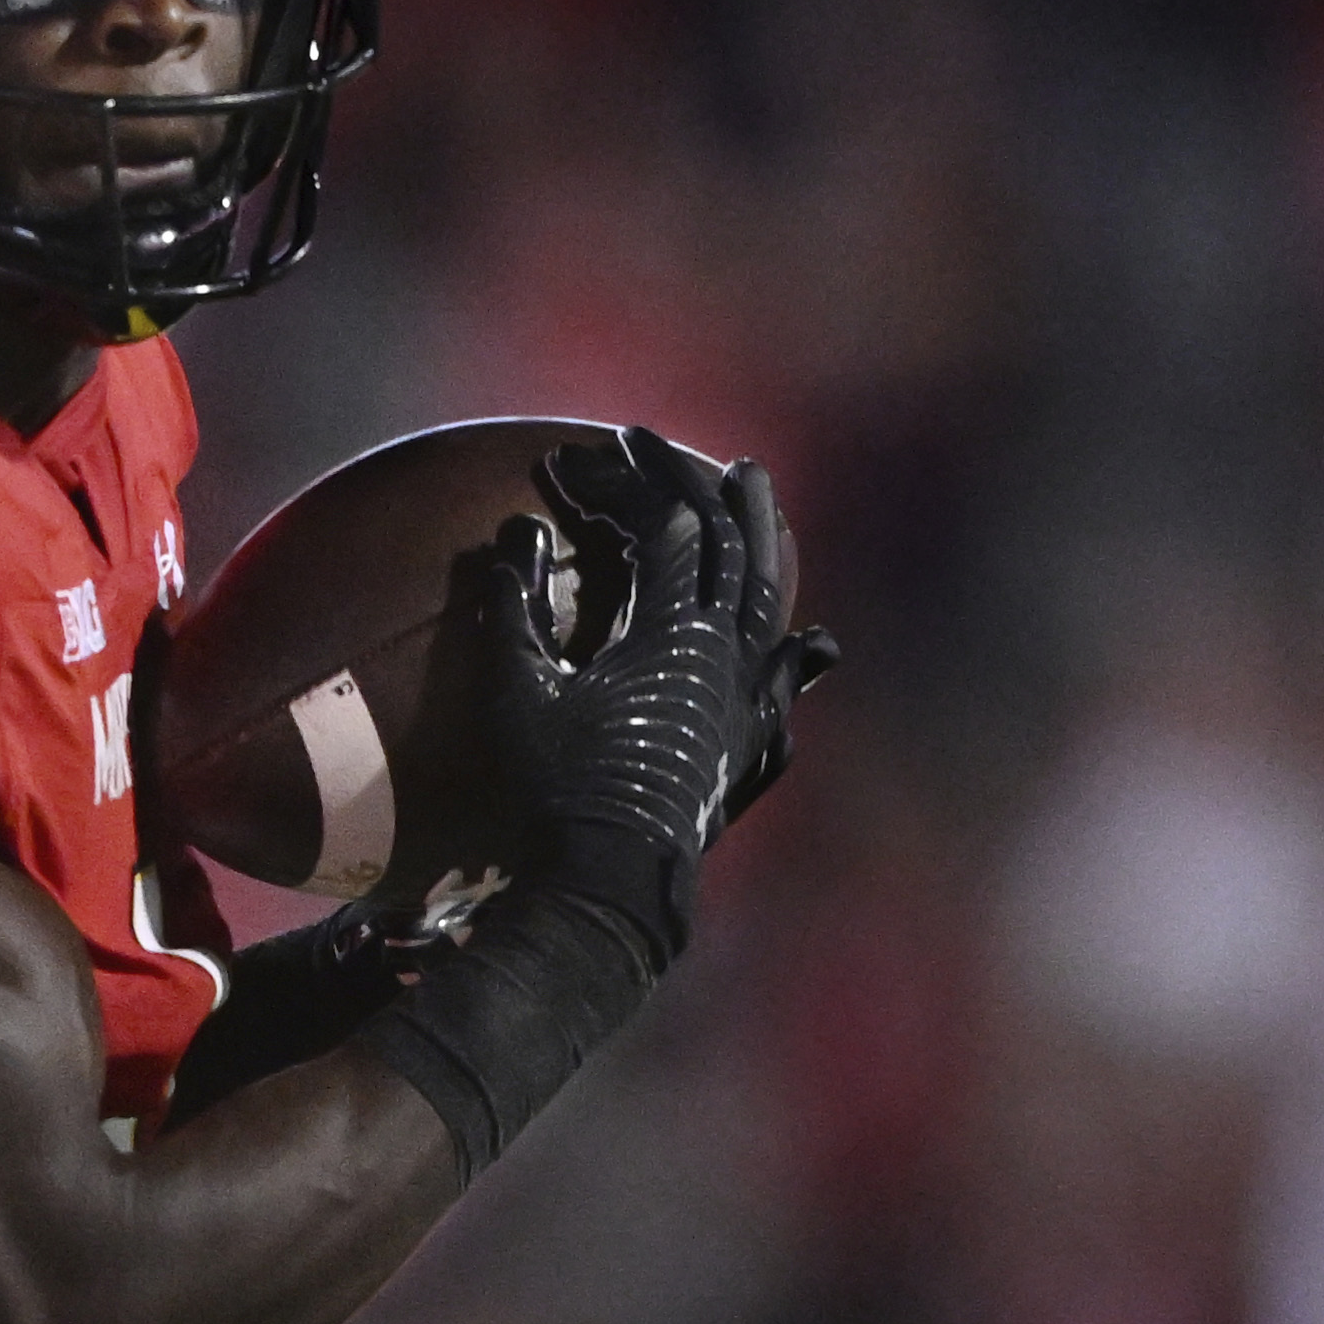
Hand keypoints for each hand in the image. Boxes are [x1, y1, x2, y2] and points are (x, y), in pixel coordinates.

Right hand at [459, 428, 804, 962]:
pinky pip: (784, 678)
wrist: (612, 878)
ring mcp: (746, 695)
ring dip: (761, 535)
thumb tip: (513, 534)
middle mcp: (725, 652)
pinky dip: (794, 650)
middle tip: (666, 445)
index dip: (621, 483)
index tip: (578, 457)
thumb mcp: (520, 692)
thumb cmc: (555, 786)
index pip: (663, 528)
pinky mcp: (750, 739)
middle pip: (730, 543)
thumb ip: (514, 609)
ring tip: (753, 487)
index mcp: (673, 632)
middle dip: (698, 484)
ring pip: (767, 595)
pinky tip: (809, 643)